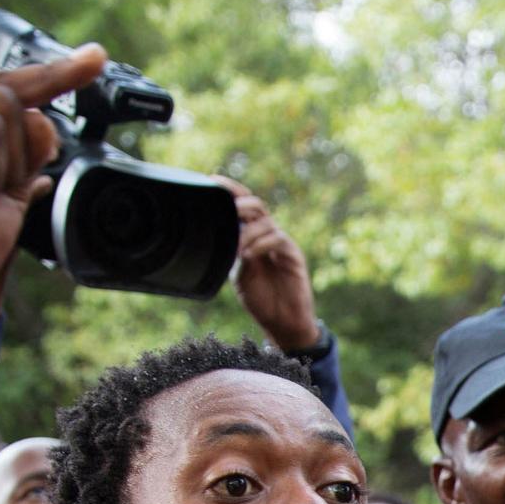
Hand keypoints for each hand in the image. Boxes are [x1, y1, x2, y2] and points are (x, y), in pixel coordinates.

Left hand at [221, 179, 322, 352]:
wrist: (282, 323)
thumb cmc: (261, 299)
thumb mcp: (238, 273)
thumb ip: (234, 252)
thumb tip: (226, 233)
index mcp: (251, 237)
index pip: (242, 205)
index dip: (230, 190)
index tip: (212, 180)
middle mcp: (266, 236)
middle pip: (255, 205)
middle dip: (240, 204)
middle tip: (228, 213)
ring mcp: (281, 244)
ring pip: (265, 221)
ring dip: (248, 231)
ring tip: (238, 249)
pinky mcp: (293, 255)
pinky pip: (277, 239)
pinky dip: (260, 243)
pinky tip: (249, 255)